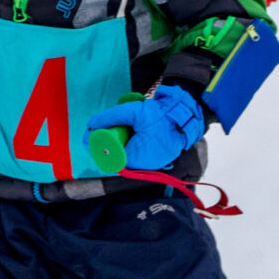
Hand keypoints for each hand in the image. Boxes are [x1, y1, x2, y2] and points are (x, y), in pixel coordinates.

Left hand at [85, 84, 204, 169]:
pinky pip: (136, 154)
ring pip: (126, 155)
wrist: (186, 116)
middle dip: (108, 144)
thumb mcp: (133, 112)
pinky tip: (131, 133)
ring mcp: (149, 164)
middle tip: (104, 129)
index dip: (98, 146)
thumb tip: (92, 124)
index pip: (108, 157)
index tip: (91, 135)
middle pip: (116, 157)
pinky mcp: (155, 159)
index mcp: (134, 159)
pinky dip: (130, 144)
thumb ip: (110, 117)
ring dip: (120, 144)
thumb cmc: (161, 116)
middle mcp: (141, 166)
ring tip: (119, 129)